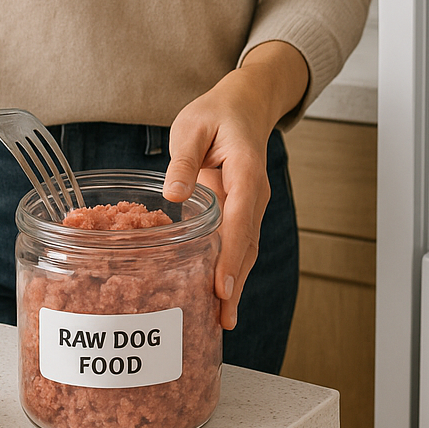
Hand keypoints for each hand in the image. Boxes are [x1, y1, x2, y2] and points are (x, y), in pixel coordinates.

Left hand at [164, 41, 308, 330]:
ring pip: (246, 250)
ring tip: (223, 320)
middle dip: (236, 283)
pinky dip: (231, 272)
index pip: (240, 218)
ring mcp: (251, 206)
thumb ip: (183, 160)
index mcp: (246, 171)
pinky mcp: (241, 213)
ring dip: (236, 285)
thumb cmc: (216, 114)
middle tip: (223, 317)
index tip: (222, 285)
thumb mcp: (192, 126)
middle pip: (248, 245)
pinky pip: (238, 246)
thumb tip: (174, 195)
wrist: (243, 107)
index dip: (231, 254)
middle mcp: (254, 195)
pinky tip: (220, 298)